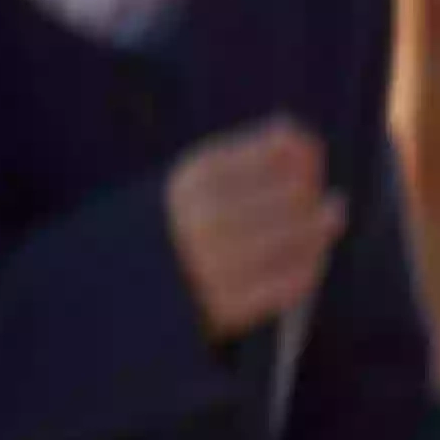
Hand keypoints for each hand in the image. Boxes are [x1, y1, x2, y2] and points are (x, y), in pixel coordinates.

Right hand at [166, 119, 339, 337]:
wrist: (108, 294)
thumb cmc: (167, 229)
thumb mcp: (192, 182)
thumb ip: (245, 154)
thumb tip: (295, 131)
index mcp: (194, 179)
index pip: (279, 154)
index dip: (306, 157)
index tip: (312, 162)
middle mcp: (205, 218)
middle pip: (296, 196)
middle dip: (315, 197)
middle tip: (330, 202)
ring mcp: (215, 265)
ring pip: (300, 239)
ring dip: (321, 231)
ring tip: (329, 224)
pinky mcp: (226, 308)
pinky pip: (291, 283)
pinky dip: (309, 268)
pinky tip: (312, 260)